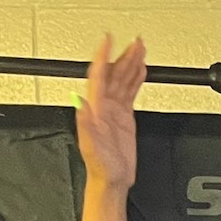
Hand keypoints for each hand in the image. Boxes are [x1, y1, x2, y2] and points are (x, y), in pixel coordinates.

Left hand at [77, 34, 145, 192]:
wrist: (111, 181)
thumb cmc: (101, 167)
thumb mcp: (90, 146)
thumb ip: (85, 124)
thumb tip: (79, 101)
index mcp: (96, 109)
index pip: (99, 75)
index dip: (103, 56)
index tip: (108, 40)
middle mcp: (104, 106)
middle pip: (114, 74)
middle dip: (124, 56)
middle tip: (134, 42)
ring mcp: (115, 110)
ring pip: (123, 80)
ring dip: (131, 63)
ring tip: (140, 50)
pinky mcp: (125, 117)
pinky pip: (130, 92)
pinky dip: (136, 79)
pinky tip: (141, 71)